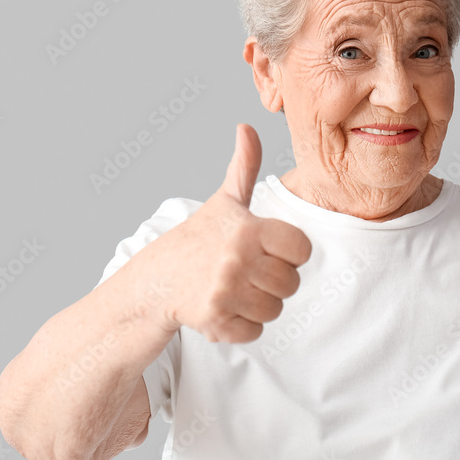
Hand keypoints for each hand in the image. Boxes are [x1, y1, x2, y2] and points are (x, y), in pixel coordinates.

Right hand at [147, 123, 311, 342]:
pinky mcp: (216, 321)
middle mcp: (238, 259)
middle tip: (248, 273)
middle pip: (291, 283)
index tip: (267, 249)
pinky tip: (225, 307)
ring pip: (276, 310)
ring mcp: (226, 291)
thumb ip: (243, 166)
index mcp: (248, 228)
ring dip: (260, 305)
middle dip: (274, 282)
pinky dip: (243, 326)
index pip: (302, 249)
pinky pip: (255, 332)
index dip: (288, 252)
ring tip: (236, 289)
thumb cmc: (200, 239)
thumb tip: (247, 127)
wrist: (158, 279)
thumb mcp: (224, 202)